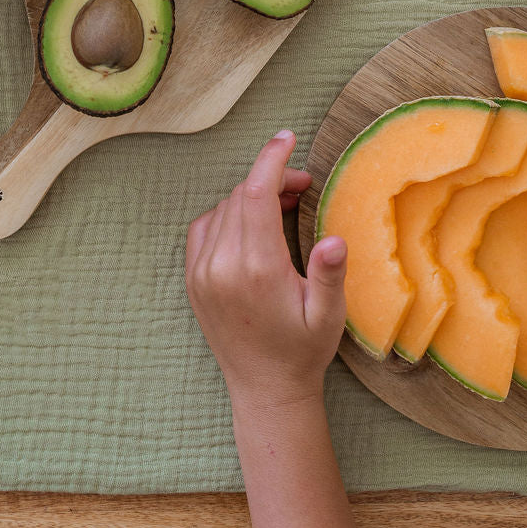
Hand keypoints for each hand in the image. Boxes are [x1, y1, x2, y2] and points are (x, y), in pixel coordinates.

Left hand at [185, 130, 347, 411]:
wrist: (265, 389)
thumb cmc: (303, 351)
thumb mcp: (327, 315)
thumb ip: (328, 274)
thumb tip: (334, 241)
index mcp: (256, 269)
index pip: (256, 193)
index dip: (271, 159)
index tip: (287, 138)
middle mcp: (221, 266)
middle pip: (241, 196)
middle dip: (271, 179)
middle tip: (303, 186)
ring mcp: (201, 273)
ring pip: (223, 208)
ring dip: (250, 197)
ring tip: (282, 206)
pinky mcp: (192, 280)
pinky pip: (204, 227)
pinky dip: (227, 215)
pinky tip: (251, 225)